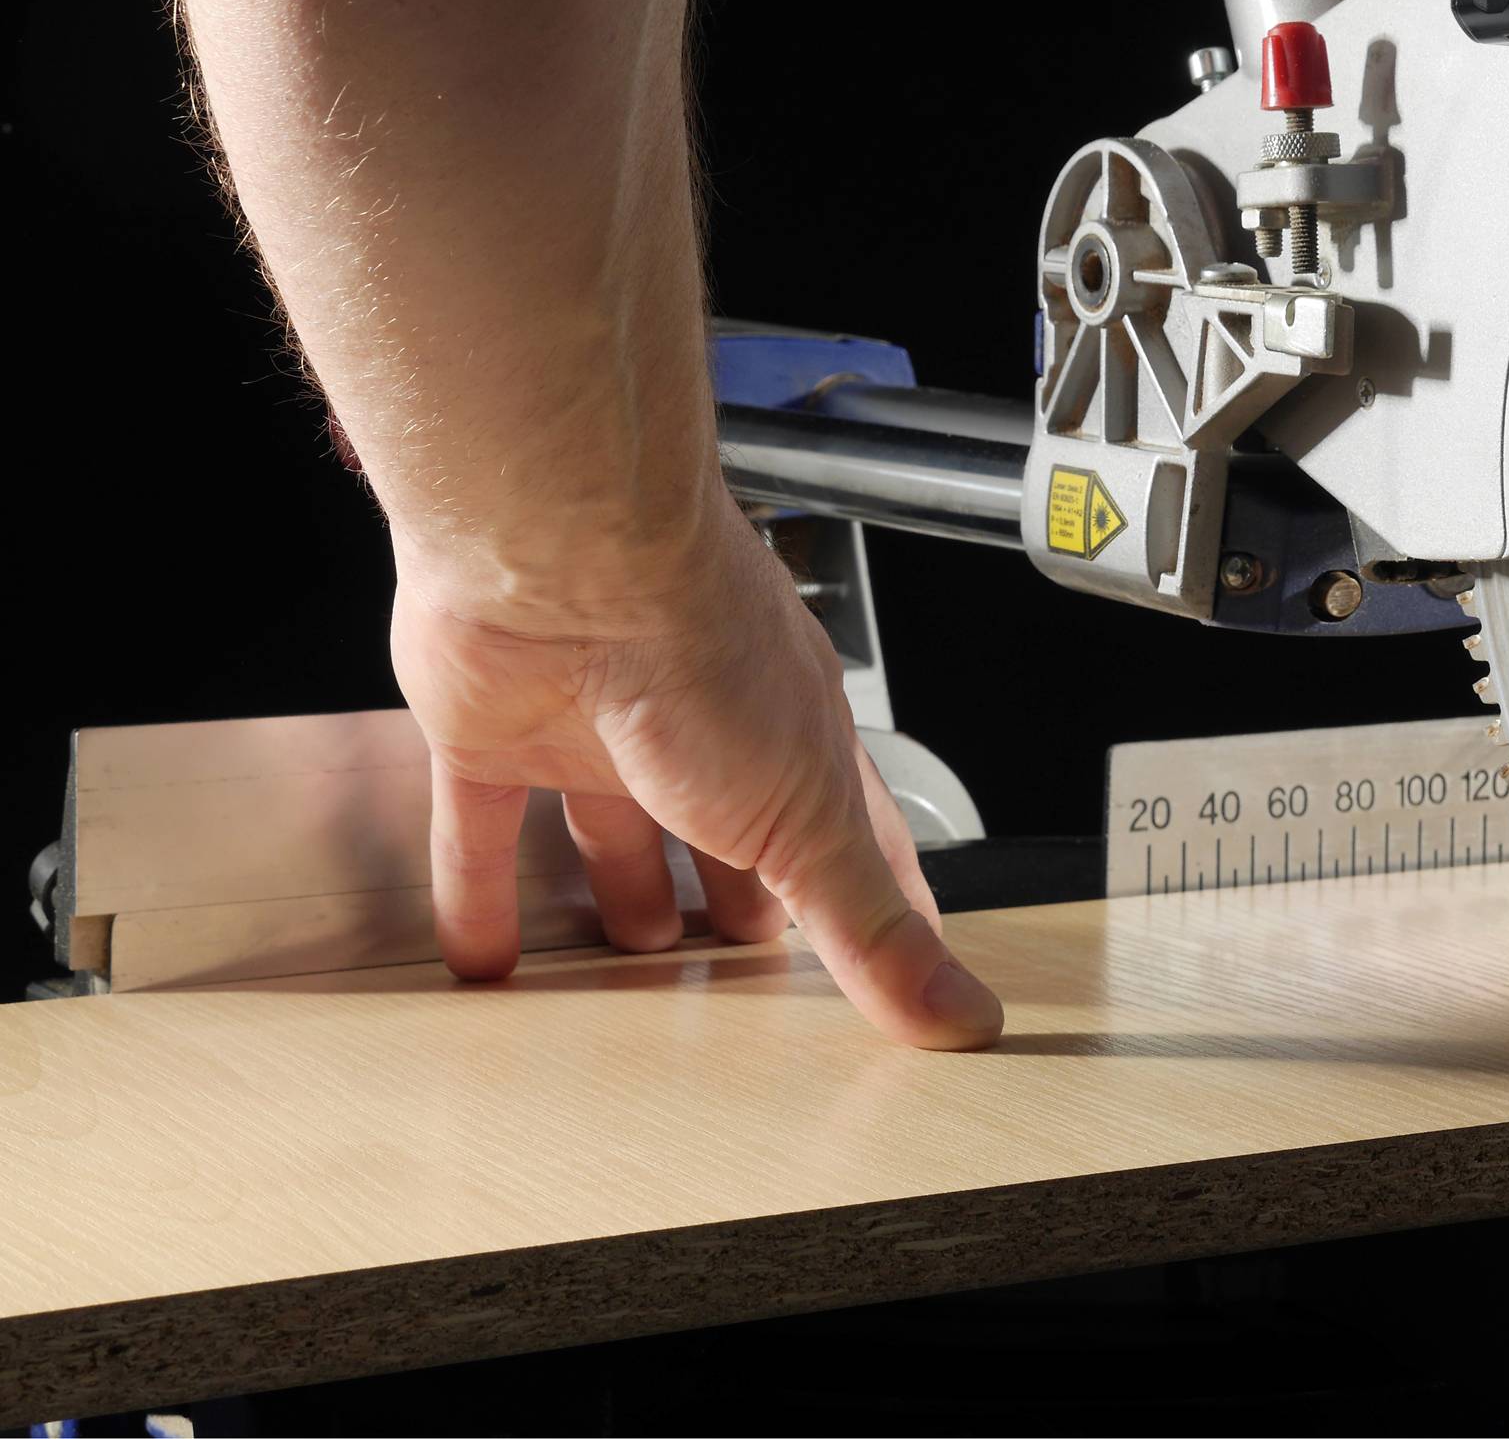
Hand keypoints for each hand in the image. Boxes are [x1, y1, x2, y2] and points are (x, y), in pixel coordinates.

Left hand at [389, 495, 1002, 1049]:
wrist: (566, 563)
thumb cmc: (702, 655)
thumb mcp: (814, 821)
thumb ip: (870, 927)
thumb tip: (960, 1013)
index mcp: (793, 740)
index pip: (850, 833)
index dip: (872, 900)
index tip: (892, 958)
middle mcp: (701, 731)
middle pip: (726, 834)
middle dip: (739, 901)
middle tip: (741, 972)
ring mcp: (599, 729)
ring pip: (610, 831)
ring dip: (619, 897)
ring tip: (622, 965)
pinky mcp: (500, 734)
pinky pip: (486, 830)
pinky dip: (481, 897)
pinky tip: (484, 961)